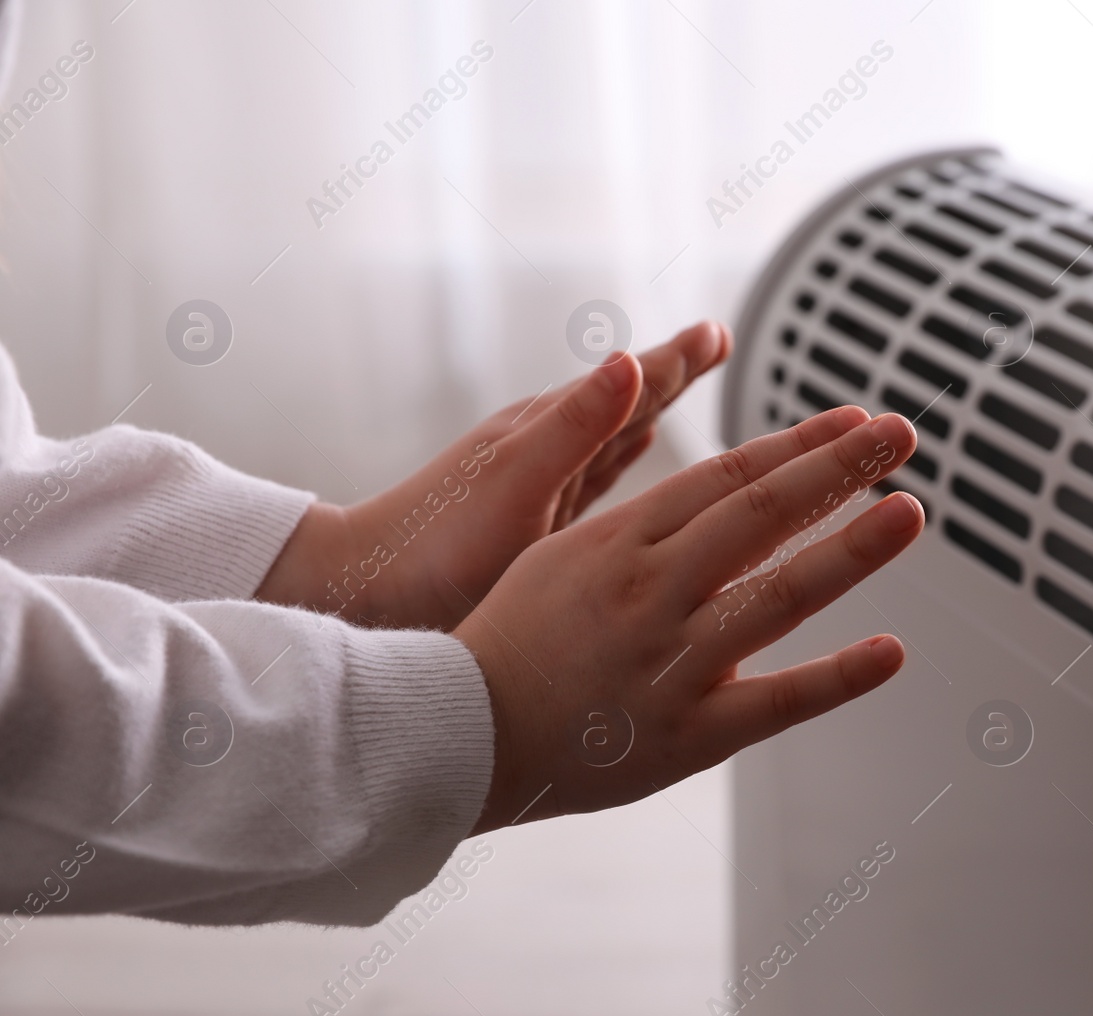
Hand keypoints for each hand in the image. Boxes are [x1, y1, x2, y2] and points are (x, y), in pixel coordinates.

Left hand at [256, 322, 729, 628]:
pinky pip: (595, 479)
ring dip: (652, 410)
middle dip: (672, 373)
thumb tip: (629, 361)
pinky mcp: (535, 524)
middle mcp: (546, 451)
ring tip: (681, 385)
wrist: (365, 595)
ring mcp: (540, 486)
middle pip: (626, 401)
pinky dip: (623, 461)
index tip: (717, 333)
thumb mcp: (516, 484)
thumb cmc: (434, 547)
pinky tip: (633, 457)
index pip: (629, 385)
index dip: (677, 361)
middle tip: (715, 341)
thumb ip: (576, 426)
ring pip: (613, 437)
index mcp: (547, 434)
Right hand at [454, 404, 924, 830]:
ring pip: (777, 593)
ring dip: (851, 549)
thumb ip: (643, 520)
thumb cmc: (510, 638)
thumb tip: (719, 489)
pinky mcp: (686, 734)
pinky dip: (837, 677)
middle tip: (901, 433)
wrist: (456, 733)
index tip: (853, 423)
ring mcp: (670, 661)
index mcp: (619, 539)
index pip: (728, 476)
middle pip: (760, 513)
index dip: (799, 446)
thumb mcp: (562, 553)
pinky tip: (892, 651)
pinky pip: (774, 702)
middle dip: (837, 469)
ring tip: (910, 511)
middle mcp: (650, 590)